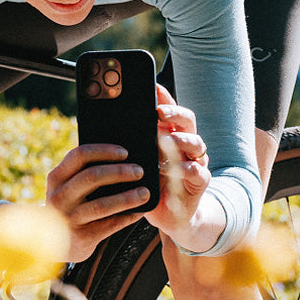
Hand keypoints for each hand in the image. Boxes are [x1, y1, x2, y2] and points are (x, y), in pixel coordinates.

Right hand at [46, 143, 149, 261]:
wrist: (52, 244)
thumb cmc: (69, 206)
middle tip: (139, 171)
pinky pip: (110, 225)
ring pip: (102, 205)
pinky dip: (127, 217)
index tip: (125, 152)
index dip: (104, 151)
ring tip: (145, 193)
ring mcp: (69, 218)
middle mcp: (59, 197)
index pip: (79, 155)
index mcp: (56, 178)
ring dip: (127, 197)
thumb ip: (83, 173)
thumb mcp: (66, 188)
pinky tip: (140, 212)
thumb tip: (123, 160)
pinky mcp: (81, 237)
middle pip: (92, 177)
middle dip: (119, 172)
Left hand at [142, 84, 218, 252]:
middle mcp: (185, 144)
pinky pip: (198, 171)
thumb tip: (100, 125)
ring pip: (196, 143)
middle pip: (187, 120)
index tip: (152, 84)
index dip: (162, 96)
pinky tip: (177, 168)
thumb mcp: (136, 161)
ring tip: (166, 140)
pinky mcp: (199, 182)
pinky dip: (188, 168)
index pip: (168, 108)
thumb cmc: (149, 183)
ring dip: (181, 140)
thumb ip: (128, 143)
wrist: (169, 214)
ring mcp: (195, 161)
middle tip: (159, 112)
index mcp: (169, 133)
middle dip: (173, 113)